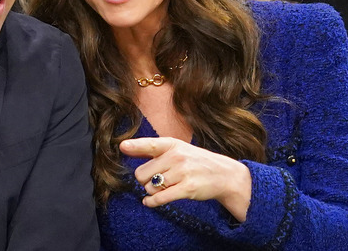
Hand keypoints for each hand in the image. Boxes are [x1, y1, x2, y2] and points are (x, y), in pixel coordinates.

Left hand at [120, 137, 251, 221]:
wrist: (225, 175)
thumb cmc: (195, 161)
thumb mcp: (177, 149)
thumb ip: (152, 150)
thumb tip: (125, 147)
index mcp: (172, 144)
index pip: (149, 144)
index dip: (134, 146)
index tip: (122, 146)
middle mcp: (176, 156)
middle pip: (141, 173)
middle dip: (144, 180)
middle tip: (155, 180)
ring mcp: (182, 172)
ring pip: (150, 187)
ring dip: (152, 191)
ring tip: (163, 188)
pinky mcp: (187, 188)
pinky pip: (161, 198)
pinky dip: (152, 202)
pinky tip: (150, 202)